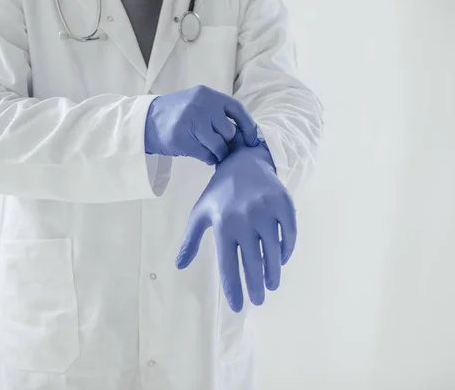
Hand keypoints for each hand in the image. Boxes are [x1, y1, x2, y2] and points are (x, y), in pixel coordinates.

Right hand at [145, 85, 259, 164]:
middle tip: (222, 147)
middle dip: (228, 143)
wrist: (147, 122)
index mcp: (207, 95)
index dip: (248, 126)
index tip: (252, 140)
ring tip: (211, 152)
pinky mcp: (183, 139)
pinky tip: (202, 154)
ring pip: (219, 146)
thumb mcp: (197, 103)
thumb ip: (217, 113)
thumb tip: (244, 134)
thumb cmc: (177, 114)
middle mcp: (201, 105)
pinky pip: (206, 155)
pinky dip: (208, 158)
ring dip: (219, 153)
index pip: (237, 109)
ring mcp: (191, 121)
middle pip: (229, 131)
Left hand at [175, 143, 296, 311]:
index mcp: (223, 224)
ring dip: (273, 273)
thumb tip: (179, 266)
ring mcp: (267, 211)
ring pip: (273, 252)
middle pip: (252, 262)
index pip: (228, 264)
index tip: (238, 306)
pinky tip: (282, 261)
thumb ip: (191, 240)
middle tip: (258, 301)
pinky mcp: (284, 205)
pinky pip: (289, 235)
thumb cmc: (219, 192)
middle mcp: (245, 219)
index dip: (234, 288)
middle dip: (255, 286)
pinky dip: (287, 250)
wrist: (244, 161)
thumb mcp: (200, 213)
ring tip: (271, 286)